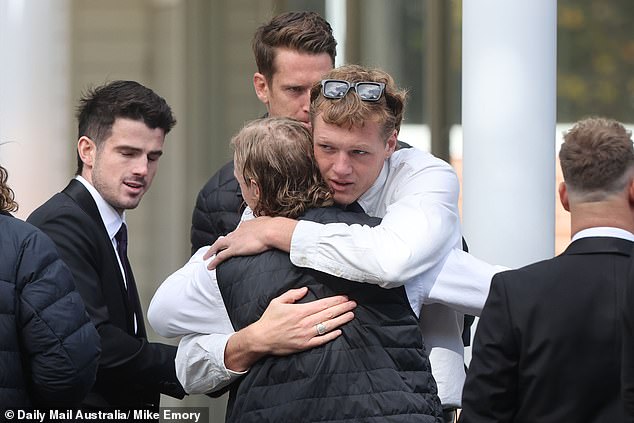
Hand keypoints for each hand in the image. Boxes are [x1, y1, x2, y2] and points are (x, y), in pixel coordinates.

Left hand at [204, 216, 296, 268]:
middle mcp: (238, 231)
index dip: (234, 236)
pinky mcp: (234, 249)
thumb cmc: (274, 227)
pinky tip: (209, 266)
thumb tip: (276, 226)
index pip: (238, 231)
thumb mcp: (271, 223)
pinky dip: (214, 261)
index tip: (233, 238)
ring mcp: (235, 240)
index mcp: (247, 225)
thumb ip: (270, 225)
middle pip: (225, 237)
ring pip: (218, 246)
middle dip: (219, 243)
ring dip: (211, 251)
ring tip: (206, 257)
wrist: (272, 230)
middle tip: (214, 248)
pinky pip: (220, 256)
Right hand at [224, 287, 355, 370]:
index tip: (345, 298)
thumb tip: (305, 290)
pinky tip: (339, 331)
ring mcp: (306, 335)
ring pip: (327, 326)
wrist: (261, 339)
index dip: (335, 301)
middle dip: (342, 308)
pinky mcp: (305, 345)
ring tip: (351, 315)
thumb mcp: (277, 302)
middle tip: (353, 304)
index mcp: (300, 311)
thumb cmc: (269, 319)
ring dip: (341, 320)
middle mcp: (305, 323)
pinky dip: (331, 335)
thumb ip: (292, 295)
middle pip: (328, 314)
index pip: (322, 304)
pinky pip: (321, 340)